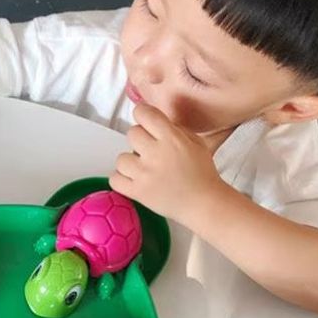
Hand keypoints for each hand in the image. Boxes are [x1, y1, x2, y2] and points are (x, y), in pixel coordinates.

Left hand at [109, 103, 224, 225]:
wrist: (203, 203)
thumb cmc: (201, 174)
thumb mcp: (195, 141)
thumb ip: (174, 129)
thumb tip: (154, 122)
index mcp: (171, 138)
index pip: (143, 113)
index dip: (143, 115)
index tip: (145, 122)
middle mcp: (155, 153)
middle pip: (131, 133)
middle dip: (140, 140)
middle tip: (149, 150)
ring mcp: (144, 174)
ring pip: (121, 158)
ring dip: (130, 162)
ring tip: (142, 168)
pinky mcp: (137, 192)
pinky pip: (115, 179)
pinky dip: (122, 179)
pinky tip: (133, 180)